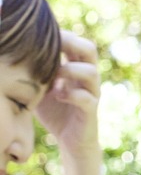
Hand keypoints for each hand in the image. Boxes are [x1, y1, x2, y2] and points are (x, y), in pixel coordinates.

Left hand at [35, 30, 100, 158]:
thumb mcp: (41, 84)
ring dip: (69, 70)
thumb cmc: (53, 109)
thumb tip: (14, 48)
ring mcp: (92, 93)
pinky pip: (86, 98)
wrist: (71, 140)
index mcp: (76, 68)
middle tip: (52, 47)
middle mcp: (87, 78)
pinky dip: (70, 94)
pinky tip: (56, 96)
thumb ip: (36, 68)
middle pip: (90, 49)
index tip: (41, 36)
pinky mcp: (91, 110)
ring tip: (53, 76)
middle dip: (70, 44)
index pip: (75, 41)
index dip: (61, 34)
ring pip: (91, 72)